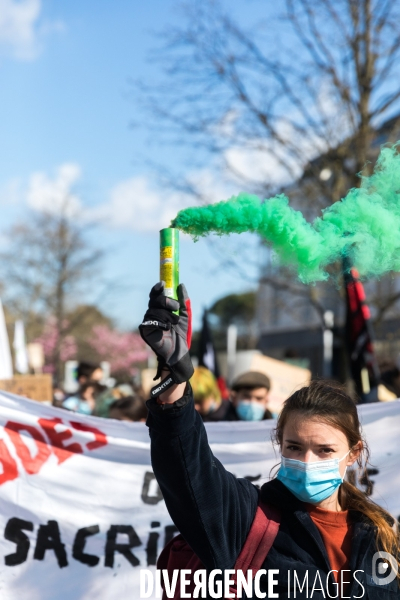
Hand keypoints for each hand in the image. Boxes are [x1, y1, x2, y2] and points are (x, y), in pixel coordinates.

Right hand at [139, 282, 193, 397]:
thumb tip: (181, 285)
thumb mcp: (184, 315)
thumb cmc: (181, 334)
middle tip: (175, 307)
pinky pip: (150, 321)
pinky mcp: (145, 331)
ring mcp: (147, 322)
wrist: (179, 351)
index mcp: (159, 309)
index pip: (155, 295)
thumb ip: (183, 301)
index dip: (157, 288)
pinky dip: (160, 322)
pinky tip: (166, 327)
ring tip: (173, 322)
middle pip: (153, 300)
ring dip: (166, 314)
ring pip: (153, 310)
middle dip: (165, 301)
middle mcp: (152, 314)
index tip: (163, 283)